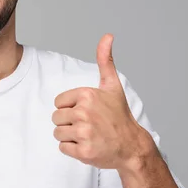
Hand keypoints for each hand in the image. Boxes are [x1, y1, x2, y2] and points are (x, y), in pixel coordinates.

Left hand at [52, 34, 151, 169]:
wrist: (132, 146)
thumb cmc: (119, 115)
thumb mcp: (112, 86)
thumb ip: (105, 60)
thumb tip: (108, 36)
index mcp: (86, 95)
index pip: (58, 103)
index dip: (70, 108)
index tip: (87, 112)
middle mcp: (84, 112)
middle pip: (56, 118)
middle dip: (69, 123)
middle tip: (88, 125)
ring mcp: (84, 133)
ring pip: (58, 133)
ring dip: (70, 137)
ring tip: (88, 135)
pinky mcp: (83, 152)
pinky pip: (63, 148)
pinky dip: (73, 150)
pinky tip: (88, 146)